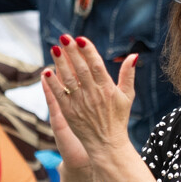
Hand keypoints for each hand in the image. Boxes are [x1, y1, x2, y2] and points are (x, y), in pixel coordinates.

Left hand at [41, 35, 136, 166]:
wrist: (107, 144)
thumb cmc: (118, 118)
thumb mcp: (127, 96)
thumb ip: (128, 74)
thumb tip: (133, 55)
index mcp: (107, 89)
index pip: (96, 65)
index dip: (88, 51)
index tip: (80, 39)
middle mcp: (93, 95)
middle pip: (80, 69)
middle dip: (72, 52)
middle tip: (64, 37)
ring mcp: (80, 104)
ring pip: (68, 80)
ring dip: (60, 63)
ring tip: (54, 48)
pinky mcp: (69, 113)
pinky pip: (59, 95)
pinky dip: (52, 83)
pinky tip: (46, 71)